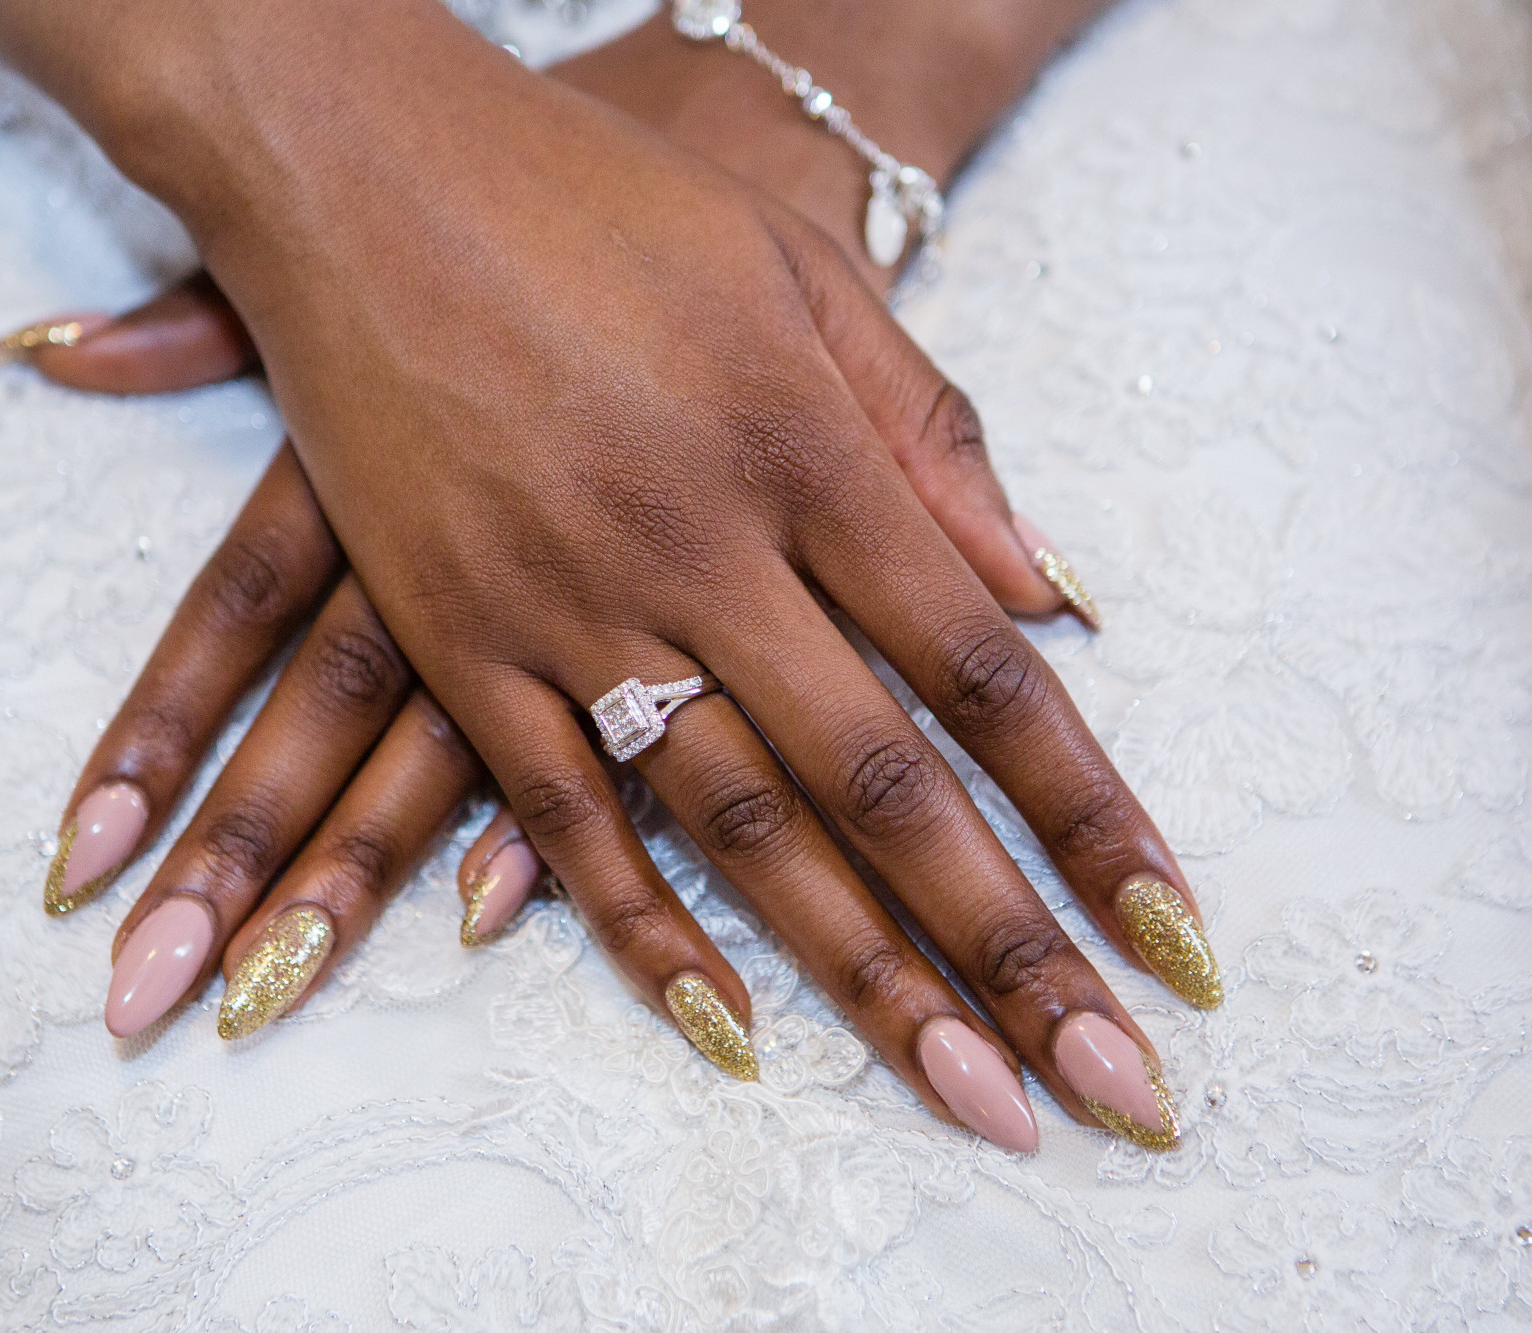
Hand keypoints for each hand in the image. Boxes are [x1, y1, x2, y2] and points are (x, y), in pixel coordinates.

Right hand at [0, 0, 1207, 1153]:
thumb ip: (927, 433)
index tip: (1165, 933)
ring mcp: (568, 601)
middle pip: (877, 780)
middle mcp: (698, 542)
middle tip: (1099, 1084)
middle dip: (999, 944)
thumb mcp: (797, 272)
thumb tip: (1046, 597)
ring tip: (959, 1095)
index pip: (980, 668)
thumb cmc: (601, 197)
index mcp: (803, 444)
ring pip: (731, 825)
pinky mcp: (459, 633)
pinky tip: (722, 1026)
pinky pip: (553, 810)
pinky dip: (635, 925)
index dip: (1083, 810)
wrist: (366, 166)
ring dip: (854, 975)